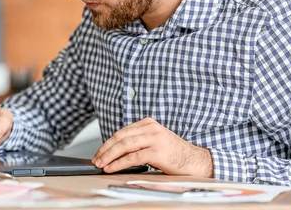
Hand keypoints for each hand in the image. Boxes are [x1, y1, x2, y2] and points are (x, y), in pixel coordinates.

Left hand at [92, 117, 212, 176]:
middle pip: (120, 137)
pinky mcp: (156, 151)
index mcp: (148, 123)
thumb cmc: (173, 153)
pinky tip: (111, 168)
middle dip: (105, 149)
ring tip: (100, 164)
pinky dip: (119, 163)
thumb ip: (138, 141)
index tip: (100, 152)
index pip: (122, 132)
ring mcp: (154, 138)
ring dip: (109, 156)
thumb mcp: (154, 141)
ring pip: (124, 145)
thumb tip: (115, 151)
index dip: (108, 142)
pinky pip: (132, 157)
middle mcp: (150, 128)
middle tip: (96, 159)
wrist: (194, 161)